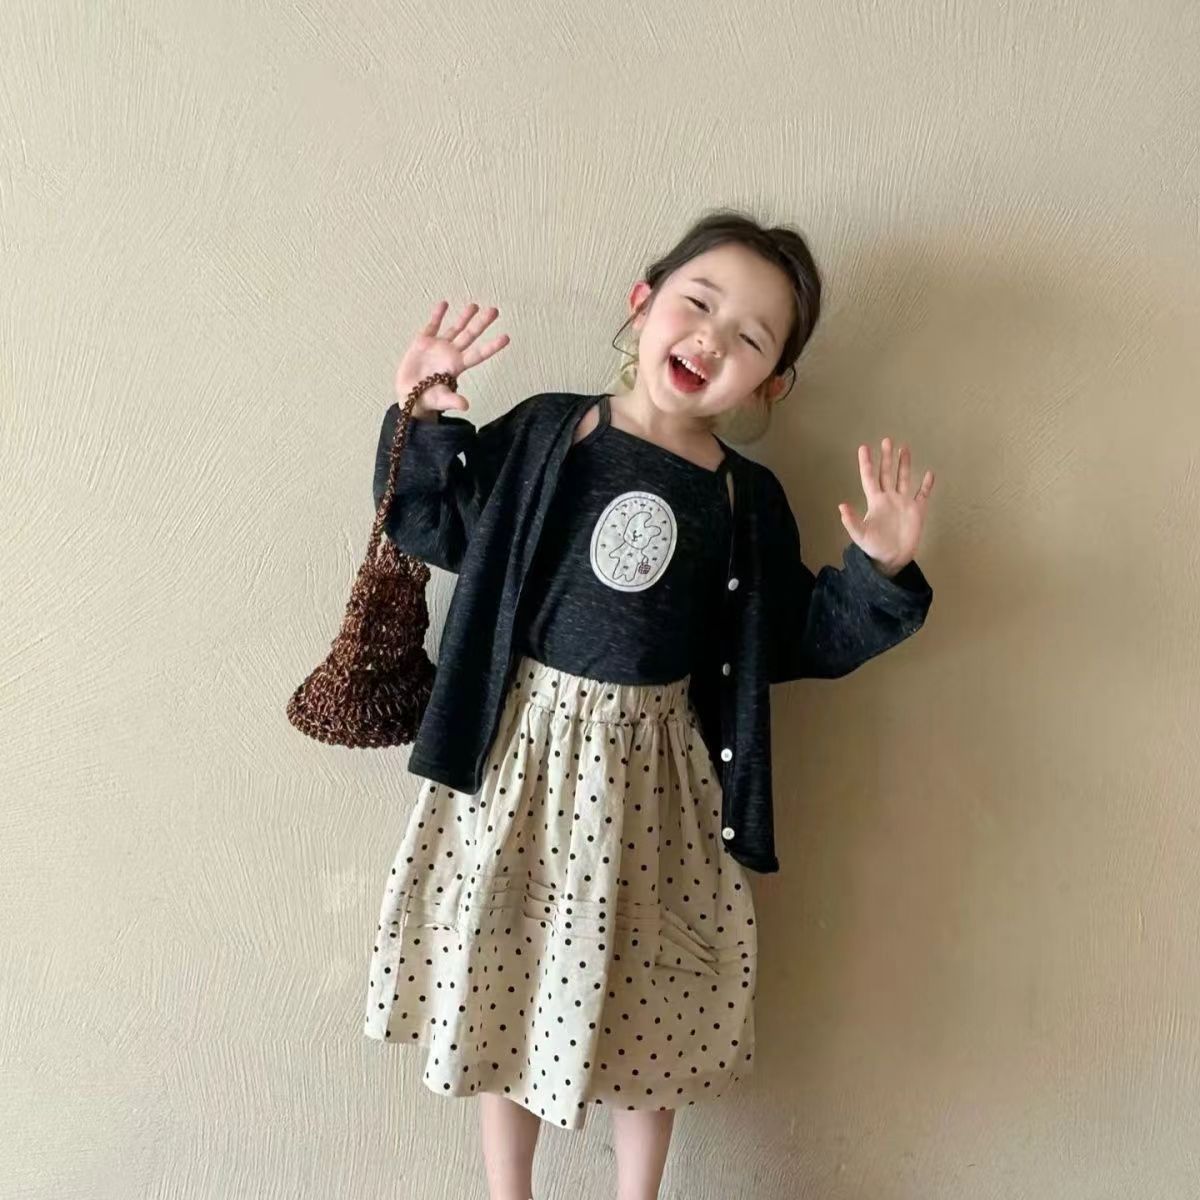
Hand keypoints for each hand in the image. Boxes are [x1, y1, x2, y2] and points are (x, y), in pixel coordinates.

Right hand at [394, 300, 510, 419]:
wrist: (408, 394)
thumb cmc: (427, 399)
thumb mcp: (441, 400)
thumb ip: (452, 400)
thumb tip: (465, 405)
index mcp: (457, 366)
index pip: (479, 354)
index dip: (492, 347)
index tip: (506, 338)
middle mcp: (451, 354)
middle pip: (470, 336)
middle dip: (482, 323)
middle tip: (495, 311)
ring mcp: (438, 346)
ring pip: (455, 328)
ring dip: (464, 317)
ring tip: (475, 305)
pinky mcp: (423, 342)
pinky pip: (432, 326)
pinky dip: (438, 315)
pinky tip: (444, 304)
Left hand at [837, 437, 934, 574]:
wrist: (891, 559)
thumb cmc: (873, 547)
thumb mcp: (860, 535)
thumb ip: (851, 521)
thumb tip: (841, 506)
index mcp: (875, 501)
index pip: (869, 478)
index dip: (866, 463)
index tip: (863, 448)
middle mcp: (889, 498)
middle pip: (887, 473)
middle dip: (886, 457)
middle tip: (886, 440)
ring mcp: (903, 503)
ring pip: (904, 479)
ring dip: (904, 464)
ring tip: (904, 448)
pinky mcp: (916, 511)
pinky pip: (922, 494)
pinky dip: (926, 485)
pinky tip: (929, 474)